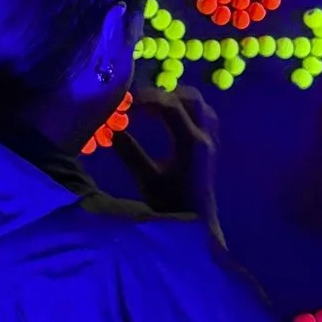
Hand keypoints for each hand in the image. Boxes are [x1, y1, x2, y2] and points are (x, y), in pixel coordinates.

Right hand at [115, 82, 218, 225]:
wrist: (196, 225)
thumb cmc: (171, 206)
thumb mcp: (146, 179)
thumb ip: (128, 151)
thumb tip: (109, 129)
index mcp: (191, 143)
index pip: (170, 106)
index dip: (146, 99)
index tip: (125, 103)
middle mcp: (206, 136)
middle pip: (189, 97)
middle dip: (161, 95)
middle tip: (137, 103)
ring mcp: (212, 139)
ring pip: (199, 103)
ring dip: (175, 99)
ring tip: (150, 108)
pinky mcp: (211, 145)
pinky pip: (202, 114)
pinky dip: (185, 109)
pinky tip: (168, 119)